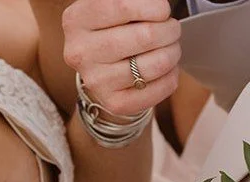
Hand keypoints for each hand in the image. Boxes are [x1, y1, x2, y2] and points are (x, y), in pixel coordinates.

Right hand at [62, 0, 181, 115]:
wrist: (99, 69)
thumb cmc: (110, 29)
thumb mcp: (111, 7)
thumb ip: (129, 3)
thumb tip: (159, 6)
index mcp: (76, 20)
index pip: (123, 6)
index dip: (154, 7)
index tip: (162, 10)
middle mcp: (81, 52)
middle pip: (145, 36)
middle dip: (169, 30)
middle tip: (171, 28)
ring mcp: (97, 81)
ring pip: (156, 63)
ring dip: (173, 52)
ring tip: (170, 47)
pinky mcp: (115, 103)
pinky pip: (160, 89)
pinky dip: (171, 75)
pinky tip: (167, 68)